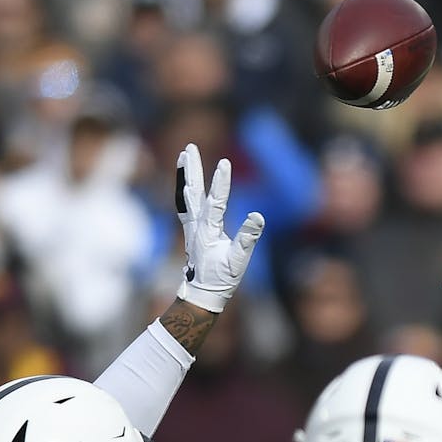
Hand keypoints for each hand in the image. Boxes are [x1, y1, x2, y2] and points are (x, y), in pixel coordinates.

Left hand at [174, 143, 265, 312]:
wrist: (202, 294)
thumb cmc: (221, 279)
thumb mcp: (238, 261)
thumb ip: (247, 239)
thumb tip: (258, 216)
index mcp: (209, 231)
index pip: (216, 202)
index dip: (221, 182)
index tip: (224, 162)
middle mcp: (197, 225)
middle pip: (194, 191)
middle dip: (193, 169)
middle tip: (190, 147)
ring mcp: (192, 226)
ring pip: (187, 194)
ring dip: (186, 174)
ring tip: (184, 154)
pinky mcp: (192, 230)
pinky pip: (185, 203)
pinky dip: (185, 189)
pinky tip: (187, 182)